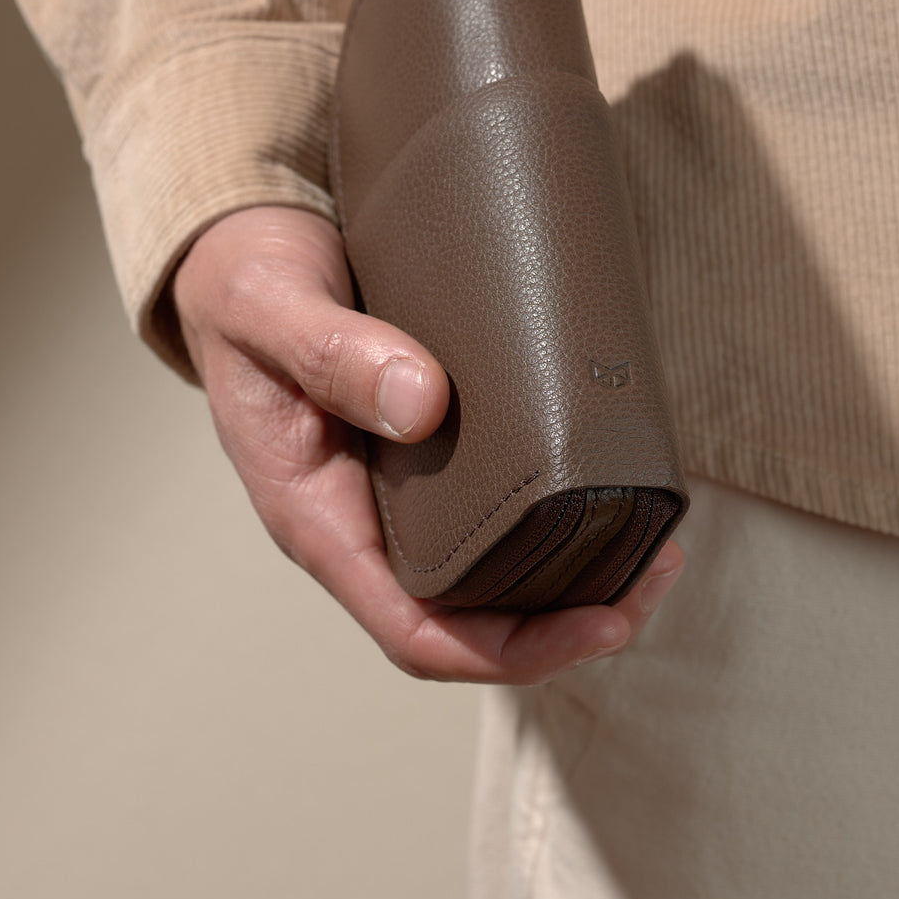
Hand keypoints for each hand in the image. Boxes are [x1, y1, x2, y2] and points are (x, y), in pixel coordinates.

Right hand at [172, 206, 683, 682]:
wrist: (240, 248)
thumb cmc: (243, 288)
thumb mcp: (269, 308)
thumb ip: (330, 353)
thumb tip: (422, 406)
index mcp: (319, 518)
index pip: (416, 632)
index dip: (513, 650)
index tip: (603, 623)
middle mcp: (366, 520)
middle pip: (474, 616)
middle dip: (572, 614)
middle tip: (657, 564)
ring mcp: (403, 487)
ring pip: (496, 565)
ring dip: (578, 566)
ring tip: (656, 531)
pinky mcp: (433, 442)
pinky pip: (501, 498)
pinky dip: (560, 502)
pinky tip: (608, 474)